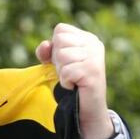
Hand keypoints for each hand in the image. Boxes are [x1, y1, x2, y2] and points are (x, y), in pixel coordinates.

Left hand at [36, 23, 114, 138]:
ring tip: (73, 79)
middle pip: (60, 40)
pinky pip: (66, 71)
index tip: (64, 61)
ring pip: (62, 56)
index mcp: (87, 38)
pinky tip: (75, 85)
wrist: (87, 108)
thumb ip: (47, 52)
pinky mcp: (93, 71)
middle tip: (70, 71)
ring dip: (62, 72)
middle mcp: (94, 44)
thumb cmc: (71, 83)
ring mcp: (95, 57)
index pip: (60, 29)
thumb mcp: (56, 64)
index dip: (54, 47)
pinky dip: (66, 82)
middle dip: (58, 60)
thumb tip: (44, 45)